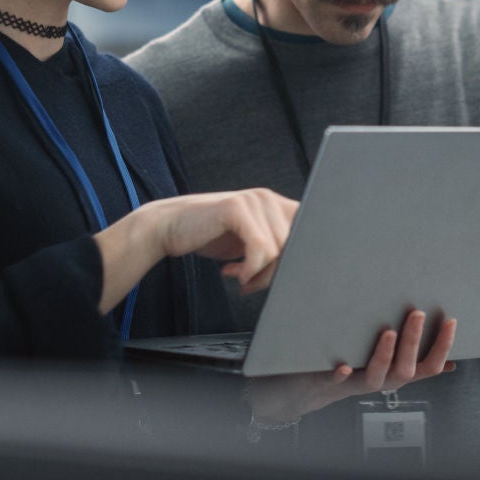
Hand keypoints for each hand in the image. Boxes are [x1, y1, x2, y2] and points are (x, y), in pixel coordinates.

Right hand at [145, 188, 298, 293]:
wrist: (169, 227)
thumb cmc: (208, 236)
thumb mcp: (248, 241)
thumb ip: (274, 247)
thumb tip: (302, 271)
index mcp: (274, 204)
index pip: (310, 231)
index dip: (301, 258)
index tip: (284, 279)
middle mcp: (268, 198)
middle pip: (295, 246)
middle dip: (275, 273)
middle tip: (251, 282)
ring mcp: (253, 200)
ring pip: (279, 251)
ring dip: (259, 274)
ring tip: (239, 275)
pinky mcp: (237, 208)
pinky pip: (261, 249)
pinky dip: (250, 269)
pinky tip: (233, 272)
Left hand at [245, 310, 457, 422]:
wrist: (310, 389)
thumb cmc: (353, 368)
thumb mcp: (385, 363)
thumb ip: (411, 359)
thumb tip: (450, 363)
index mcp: (397, 374)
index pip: (429, 365)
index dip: (443, 346)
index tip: (451, 321)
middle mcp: (382, 382)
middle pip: (405, 369)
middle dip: (413, 342)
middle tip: (417, 313)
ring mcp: (356, 384)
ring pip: (376, 376)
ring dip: (384, 356)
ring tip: (388, 332)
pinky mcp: (330, 383)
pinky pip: (336, 383)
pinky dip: (340, 375)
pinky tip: (342, 367)